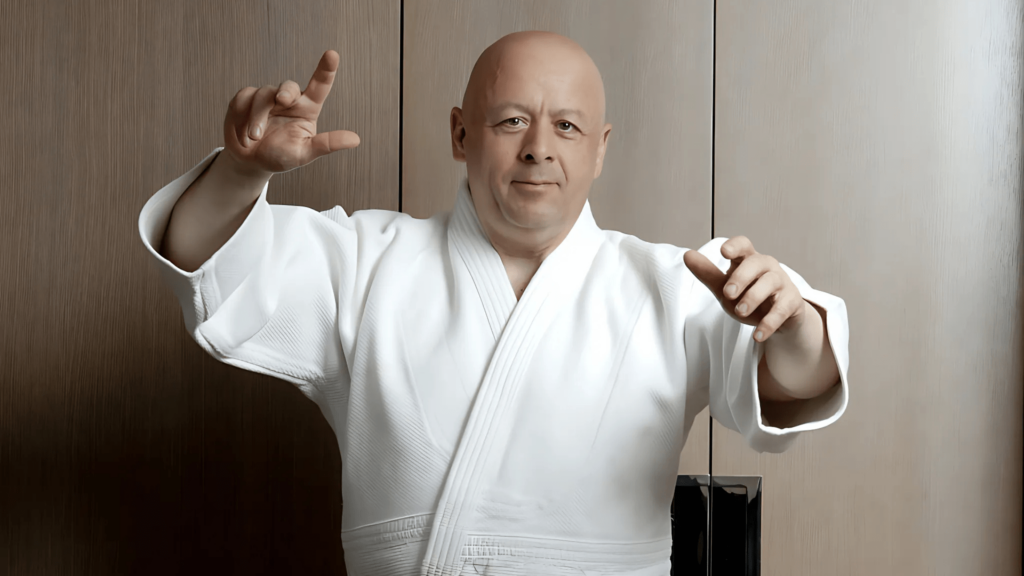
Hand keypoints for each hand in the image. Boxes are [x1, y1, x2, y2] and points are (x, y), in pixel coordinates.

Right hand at [222, 49, 360, 176]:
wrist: (249, 161)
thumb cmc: (280, 157)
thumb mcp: (304, 154)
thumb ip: (327, 144)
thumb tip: (355, 139)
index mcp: (307, 109)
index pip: (320, 86)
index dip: (326, 69)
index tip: (332, 54)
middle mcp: (289, 100)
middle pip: (289, 85)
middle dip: (285, 91)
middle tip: (281, 100)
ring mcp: (267, 97)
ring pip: (263, 94)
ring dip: (257, 118)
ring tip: (253, 139)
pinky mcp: (246, 97)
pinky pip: (243, 97)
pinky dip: (242, 117)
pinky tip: (243, 134)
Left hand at [683, 236, 807, 342]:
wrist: (778, 319)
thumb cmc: (749, 296)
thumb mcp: (724, 287)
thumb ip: (707, 273)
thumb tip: (687, 255)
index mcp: (748, 259)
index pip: (743, 245)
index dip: (735, 246)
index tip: (724, 252)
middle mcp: (767, 267)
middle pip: (756, 263)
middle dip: (741, 278)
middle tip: (727, 294)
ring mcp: (782, 282)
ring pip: (770, 283)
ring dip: (753, 298)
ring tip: (740, 312)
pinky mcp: (792, 302)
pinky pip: (782, 310)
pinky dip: (769, 323)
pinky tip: (757, 335)